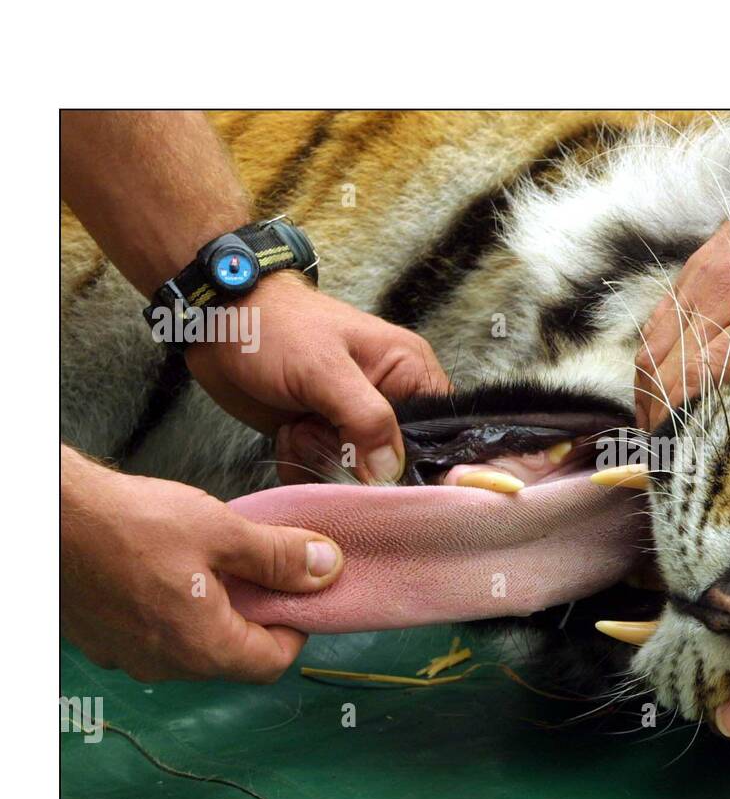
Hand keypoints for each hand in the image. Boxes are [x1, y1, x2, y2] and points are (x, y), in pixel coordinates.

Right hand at [60, 447, 343, 682]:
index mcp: (202, 647)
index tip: (299, 591)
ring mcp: (128, 655)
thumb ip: (280, 557)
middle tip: (260, 567)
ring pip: (194, 644)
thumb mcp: (224, 532)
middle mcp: (164, 664)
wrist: (49, 516)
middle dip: (256, 614)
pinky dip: (176, 607)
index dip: (296, 625)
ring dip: (215, 609)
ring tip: (213, 560)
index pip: (273, 662)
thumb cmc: (128, 523)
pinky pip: (156, 633)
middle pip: (234, 655)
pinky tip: (172, 565)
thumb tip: (327, 570)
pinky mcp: (104, 638)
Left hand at [184, 272, 451, 484]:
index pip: (442, 434)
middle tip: (318, 429)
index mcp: (411, 374)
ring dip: (321, 460)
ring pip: (358, 476)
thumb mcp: (324, 369)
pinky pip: (328, 476)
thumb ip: (366, 420)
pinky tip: (287, 436)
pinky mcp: (326, 439)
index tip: (381, 470)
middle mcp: (392, 402)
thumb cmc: (275, 329)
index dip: (419, 461)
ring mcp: (356, 424)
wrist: (218, 322)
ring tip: (298, 426)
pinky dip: (302, 466)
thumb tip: (391, 474)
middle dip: (354, 460)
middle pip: (397, 464)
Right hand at [634, 139, 729, 438]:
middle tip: (663, 464)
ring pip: (652, 345)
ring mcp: (701, 278)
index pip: (704, 375)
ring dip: (645, 392)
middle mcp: (723, 293)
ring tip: (653, 436)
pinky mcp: (695, 268)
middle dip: (658, 418)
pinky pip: (657, 322)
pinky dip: (649, 361)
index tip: (678, 461)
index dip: (683, 420)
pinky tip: (656, 388)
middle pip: (667, 367)